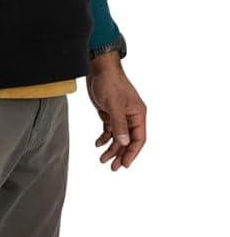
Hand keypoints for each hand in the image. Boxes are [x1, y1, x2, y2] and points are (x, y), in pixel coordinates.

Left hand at [86, 52, 146, 169]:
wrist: (100, 69)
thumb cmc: (110, 83)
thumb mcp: (114, 105)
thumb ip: (119, 125)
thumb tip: (124, 143)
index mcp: (138, 114)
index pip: (138, 139)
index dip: (132, 153)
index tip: (125, 165)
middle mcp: (131, 117)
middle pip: (128, 141)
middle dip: (121, 154)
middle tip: (113, 167)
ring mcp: (121, 116)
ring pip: (119, 137)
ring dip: (111, 149)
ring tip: (102, 159)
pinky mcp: (110, 113)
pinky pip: (110, 130)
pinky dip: (104, 138)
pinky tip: (97, 144)